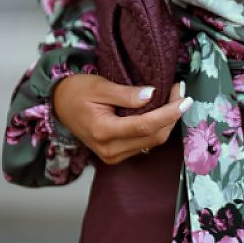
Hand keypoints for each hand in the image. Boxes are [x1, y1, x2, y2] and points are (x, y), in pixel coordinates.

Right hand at [52, 75, 192, 163]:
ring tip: (173, 99)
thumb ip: (127, 93)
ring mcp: (112, 156)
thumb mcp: (100, 86)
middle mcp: (109, 149)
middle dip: (172, 116)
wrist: (59, 105)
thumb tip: (152, 95)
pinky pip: (144, 144)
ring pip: (152, 143)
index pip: (145, 125)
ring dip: (167, 122)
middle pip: (153, 137)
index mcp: (103, 131)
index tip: (185, 98)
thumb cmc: (76, 92)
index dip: (169, 113)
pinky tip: (161, 112)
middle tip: (180, 92)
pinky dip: (156, 129)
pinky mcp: (116, 156)